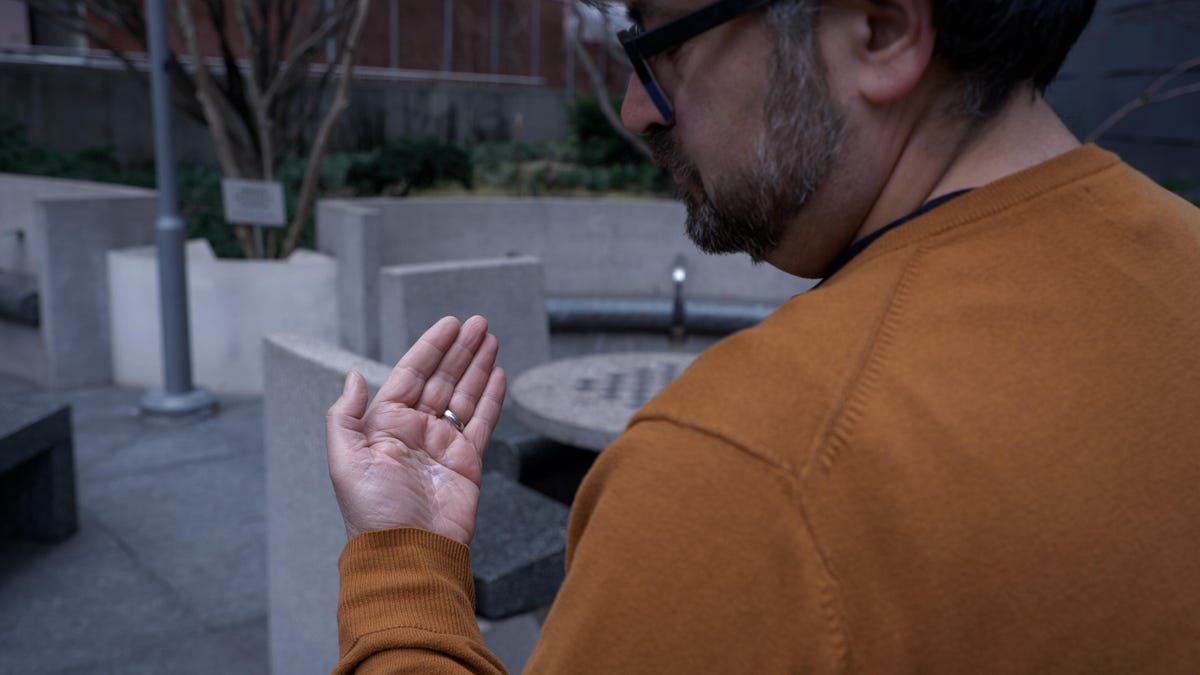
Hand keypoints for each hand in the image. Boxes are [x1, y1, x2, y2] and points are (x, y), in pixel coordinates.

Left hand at [325, 315, 505, 544]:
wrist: (408, 551)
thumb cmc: (372, 513)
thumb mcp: (346, 461)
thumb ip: (346, 416)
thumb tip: (353, 376)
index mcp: (385, 425)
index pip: (412, 373)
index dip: (431, 347)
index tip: (450, 324)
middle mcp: (415, 430)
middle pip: (442, 378)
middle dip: (460, 349)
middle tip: (479, 323)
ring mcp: (443, 445)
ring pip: (464, 394)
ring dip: (478, 366)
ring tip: (491, 338)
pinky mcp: (467, 461)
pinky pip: (481, 421)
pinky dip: (492, 397)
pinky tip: (499, 374)